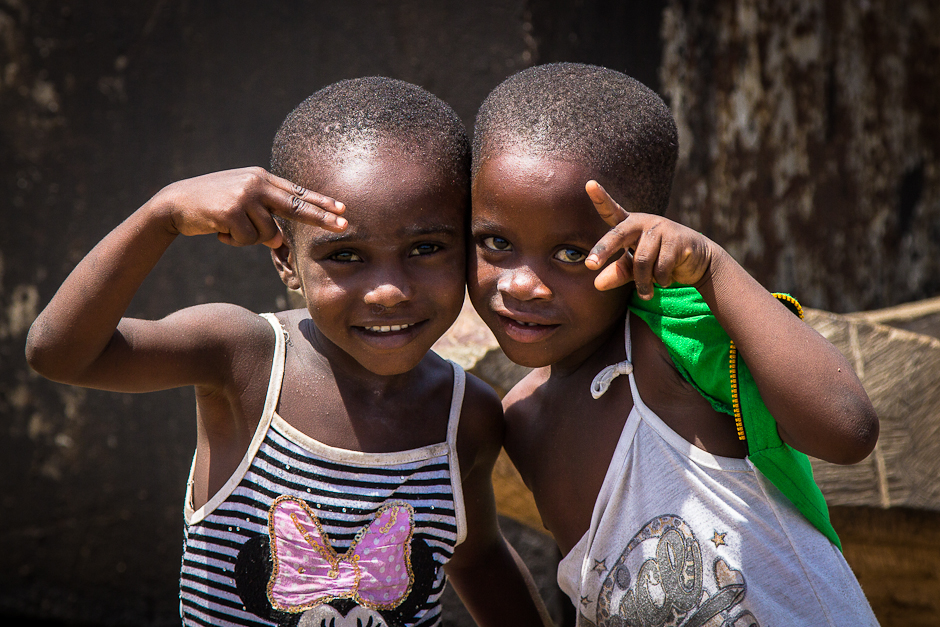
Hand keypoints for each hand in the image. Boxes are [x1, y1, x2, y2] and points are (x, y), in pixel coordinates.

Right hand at [157, 167, 345, 247]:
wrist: (174, 204)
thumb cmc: (210, 205)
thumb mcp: (240, 202)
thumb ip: (263, 215)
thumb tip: (279, 240)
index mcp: (261, 177)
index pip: (297, 192)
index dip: (321, 202)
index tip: (342, 209)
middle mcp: (256, 183)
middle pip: (297, 206)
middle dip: (321, 218)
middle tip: (344, 226)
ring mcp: (244, 195)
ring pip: (268, 233)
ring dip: (250, 239)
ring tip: (228, 227)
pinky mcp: (231, 211)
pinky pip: (248, 239)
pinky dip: (234, 241)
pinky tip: (219, 230)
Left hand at [583, 180, 712, 298]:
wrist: (697, 261)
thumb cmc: (658, 260)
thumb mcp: (634, 268)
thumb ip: (617, 273)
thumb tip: (597, 284)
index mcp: (629, 225)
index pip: (611, 211)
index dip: (600, 198)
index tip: (589, 184)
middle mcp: (643, 222)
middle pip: (618, 235)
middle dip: (603, 250)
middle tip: (590, 265)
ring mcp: (661, 228)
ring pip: (641, 261)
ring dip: (643, 282)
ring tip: (647, 293)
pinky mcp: (677, 240)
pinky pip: (661, 268)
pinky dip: (661, 280)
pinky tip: (667, 279)